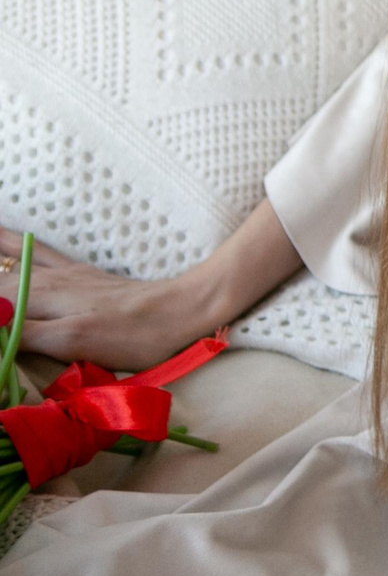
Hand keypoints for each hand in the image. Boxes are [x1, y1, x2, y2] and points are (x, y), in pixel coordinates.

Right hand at [3, 230, 217, 370]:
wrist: (182, 310)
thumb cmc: (133, 335)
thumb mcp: (73, 342)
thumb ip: (20, 332)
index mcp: (37, 303)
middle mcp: (42, 285)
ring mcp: (58, 276)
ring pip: (3, 263)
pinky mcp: (74, 271)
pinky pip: (30, 249)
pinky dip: (7, 238)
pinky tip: (0, 232)